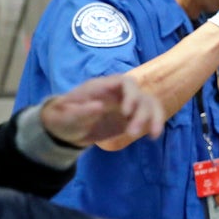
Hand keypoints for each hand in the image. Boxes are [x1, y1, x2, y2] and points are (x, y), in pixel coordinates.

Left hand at [40, 74, 164, 146]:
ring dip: (153, 118)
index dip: (131, 95)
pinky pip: (150, 115)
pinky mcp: (131, 117)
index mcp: (103, 87)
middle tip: (132, 133)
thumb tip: (100, 106)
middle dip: (142, 113)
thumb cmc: (62, 119)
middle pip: (141, 95)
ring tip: (152, 136)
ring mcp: (127, 105)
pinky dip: (155, 123)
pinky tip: (153, 135)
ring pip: (150, 104)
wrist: (65, 130)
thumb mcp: (64, 117)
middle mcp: (119, 93)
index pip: (126, 82)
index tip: (127, 112)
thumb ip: (80, 111)